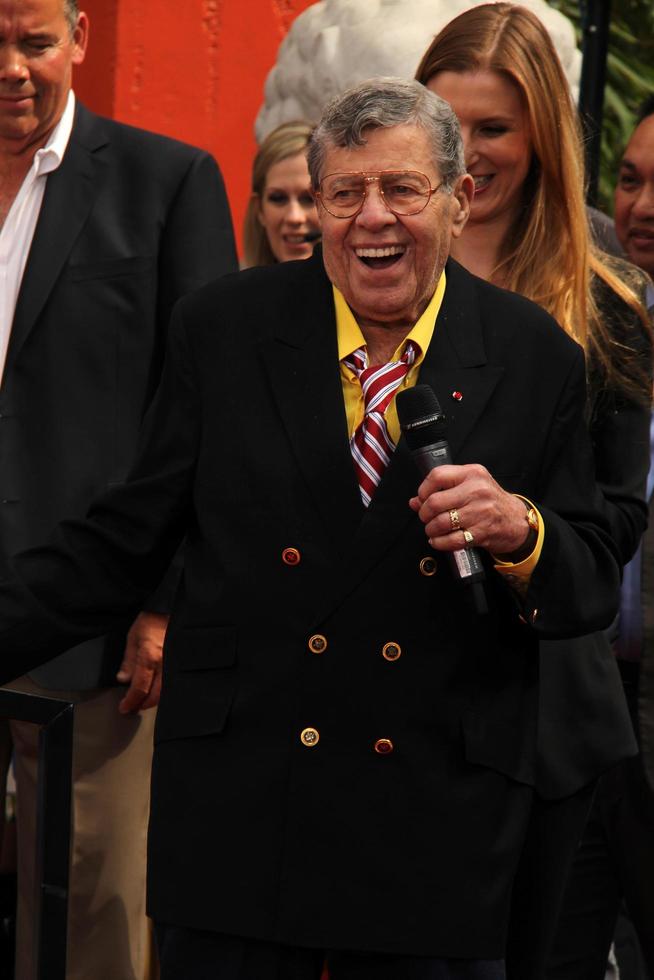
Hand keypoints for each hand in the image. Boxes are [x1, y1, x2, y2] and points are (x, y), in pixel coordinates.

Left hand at [116, 611, 168, 713]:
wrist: (170, 608)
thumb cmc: (152, 619)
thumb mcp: (133, 637)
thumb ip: (128, 660)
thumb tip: (123, 679)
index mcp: (150, 658)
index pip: (139, 688)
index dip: (131, 701)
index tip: (124, 707)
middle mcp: (165, 663)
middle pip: (154, 695)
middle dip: (142, 704)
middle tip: (132, 707)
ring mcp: (175, 663)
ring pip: (166, 692)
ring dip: (154, 700)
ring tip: (144, 700)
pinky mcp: (181, 662)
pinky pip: (173, 682)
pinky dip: (164, 691)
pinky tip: (158, 691)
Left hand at [409, 463, 529, 556]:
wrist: (516, 520)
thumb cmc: (490, 501)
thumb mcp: (471, 486)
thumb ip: (443, 490)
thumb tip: (415, 502)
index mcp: (472, 474)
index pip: (437, 476)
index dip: (423, 489)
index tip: (422, 499)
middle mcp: (476, 490)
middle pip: (435, 502)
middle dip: (424, 514)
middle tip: (426, 518)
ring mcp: (480, 511)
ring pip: (441, 522)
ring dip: (430, 530)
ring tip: (432, 530)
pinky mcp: (482, 532)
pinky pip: (452, 540)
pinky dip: (439, 543)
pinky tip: (438, 541)